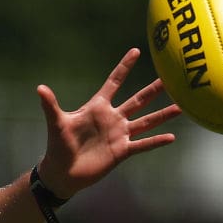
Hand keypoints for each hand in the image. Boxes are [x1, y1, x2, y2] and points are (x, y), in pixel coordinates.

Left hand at [35, 48, 180, 198]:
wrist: (63, 172)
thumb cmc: (58, 146)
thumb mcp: (57, 123)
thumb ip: (50, 105)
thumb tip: (39, 88)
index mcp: (97, 107)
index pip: (114, 82)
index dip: (124, 67)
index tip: (136, 50)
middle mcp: (112, 118)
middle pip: (138, 99)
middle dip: (154, 88)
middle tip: (173, 75)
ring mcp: (119, 134)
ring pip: (146, 121)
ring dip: (163, 114)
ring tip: (183, 105)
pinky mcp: (122, 151)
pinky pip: (142, 144)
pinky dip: (156, 141)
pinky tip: (172, 137)